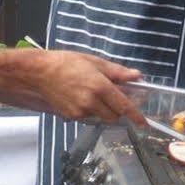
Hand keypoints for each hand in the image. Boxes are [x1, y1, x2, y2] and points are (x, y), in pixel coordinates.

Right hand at [26, 50, 145, 125]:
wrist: (40, 73)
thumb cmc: (67, 63)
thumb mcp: (95, 62)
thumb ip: (117, 72)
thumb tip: (136, 76)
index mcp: (100, 86)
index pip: (124, 106)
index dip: (135, 115)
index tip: (143, 122)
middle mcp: (91, 102)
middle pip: (114, 116)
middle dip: (117, 110)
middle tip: (114, 97)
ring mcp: (80, 112)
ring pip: (100, 117)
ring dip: (103, 110)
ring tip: (93, 93)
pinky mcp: (70, 117)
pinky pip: (87, 117)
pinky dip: (89, 111)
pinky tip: (80, 97)